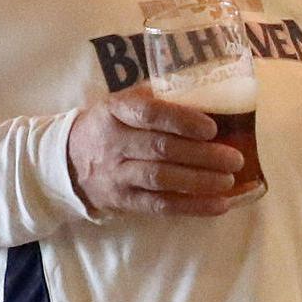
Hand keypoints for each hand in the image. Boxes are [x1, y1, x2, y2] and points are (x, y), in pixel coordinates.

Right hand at [66, 86, 249, 218]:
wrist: (68, 161)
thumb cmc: (110, 126)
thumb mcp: (122, 103)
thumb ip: (156, 97)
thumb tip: (208, 94)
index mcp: (115, 111)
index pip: (149, 113)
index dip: (182, 121)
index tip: (211, 128)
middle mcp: (113, 142)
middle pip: (161, 149)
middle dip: (202, 155)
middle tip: (234, 159)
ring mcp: (117, 174)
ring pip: (161, 179)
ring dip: (200, 181)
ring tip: (229, 181)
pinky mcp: (124, 200)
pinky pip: (160, 205)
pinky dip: (192, 206)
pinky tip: (219, 205)